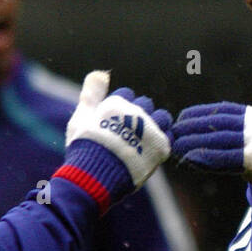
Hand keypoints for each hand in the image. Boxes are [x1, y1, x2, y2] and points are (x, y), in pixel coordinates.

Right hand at [60, 70, 172, 207]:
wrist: (94, 177)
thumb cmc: (85, 148)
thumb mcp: (81, 117)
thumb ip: (92, 93)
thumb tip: (101, 73)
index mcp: (118, 104)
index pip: (127, 95)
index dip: (120, 106)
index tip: (115, 120)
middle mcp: (137, 113)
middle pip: (146, 104)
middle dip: (138, 114)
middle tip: (129, 130)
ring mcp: (151, 130)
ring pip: (162, 117)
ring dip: (156, 123)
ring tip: (145, 136)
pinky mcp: (161, 148)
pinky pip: (170, 136)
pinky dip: (163, 139)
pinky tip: (152, 146)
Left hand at [172, 102, 251, 200]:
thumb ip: (249, 132)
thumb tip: (220, 134)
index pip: (224, 109)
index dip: (201, 112)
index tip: (183, 116)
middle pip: (217, 123)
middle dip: (192, 127)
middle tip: (174, 133)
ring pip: (217, 140)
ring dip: (193, 144)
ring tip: (177, 147)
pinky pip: (224, 159)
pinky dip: (205, 159)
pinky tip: (191, 160)